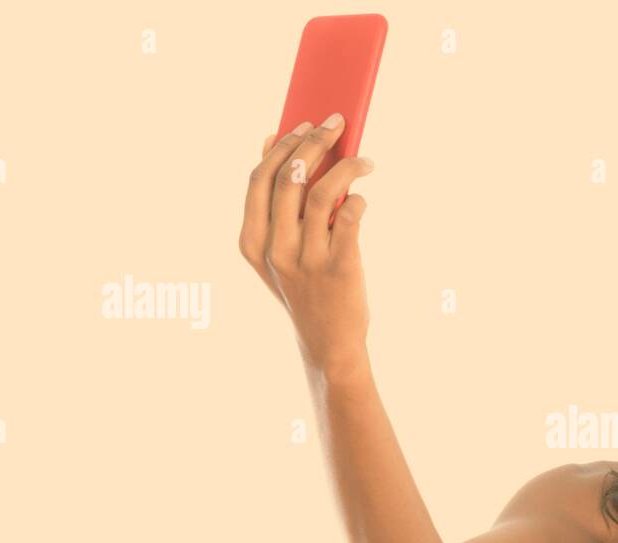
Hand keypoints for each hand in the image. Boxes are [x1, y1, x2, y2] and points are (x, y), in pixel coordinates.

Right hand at [239, 114, 375, 372]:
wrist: (329, 345)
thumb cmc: (307, 291)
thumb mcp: (278, 254)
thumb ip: (274, 208)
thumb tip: (275, 144)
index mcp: (253, 243)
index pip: (258, 179)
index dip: (282, 145)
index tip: (302, 123)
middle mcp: (276, 249)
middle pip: (290, 177)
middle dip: (313, 141)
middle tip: (336, 124)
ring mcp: (306, 259)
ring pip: (322, 191)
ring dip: (346, 165)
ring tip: (364, 160)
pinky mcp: (340, 267)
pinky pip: (349, 215)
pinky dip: (359, 198)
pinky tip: (364, 197)